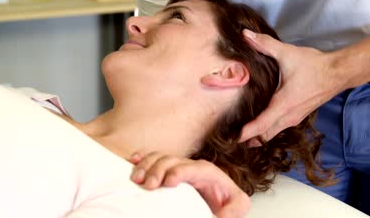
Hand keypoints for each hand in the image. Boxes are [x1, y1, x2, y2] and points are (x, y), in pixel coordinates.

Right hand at [129, 152, 250, 217]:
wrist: (218, 201)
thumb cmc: (227, 202)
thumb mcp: (238, 205)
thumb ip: (235, 208)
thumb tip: (221, 214)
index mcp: (208, 172)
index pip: (192, 168)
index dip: (179, 171)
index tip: (168, 182)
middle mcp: (190, 165)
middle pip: (171, 160)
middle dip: (158, 170)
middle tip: (148, 185)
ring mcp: (177, 166)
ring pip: (159, 158)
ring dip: (146, 165)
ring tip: (137, 179)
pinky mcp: (167, 170)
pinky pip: (152, 159)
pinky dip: (142, 159)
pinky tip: (132, 162)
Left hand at [240, 29, 343, 143]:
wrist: (339, 72)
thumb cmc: (314, 65)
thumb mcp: (288, 53)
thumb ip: (265, 45)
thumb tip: (246, 36)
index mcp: (283, 104)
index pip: (261, 125)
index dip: (245, 133)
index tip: (231, 139)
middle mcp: (288, 116)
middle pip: (264, 136)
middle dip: (247, 140)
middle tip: (229, 139)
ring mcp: (294, 118)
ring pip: (272, 134)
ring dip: (257, 137)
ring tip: (238, 135)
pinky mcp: (298, 116)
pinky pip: (278, 129)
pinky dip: (266, 131)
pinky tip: (257, 125)